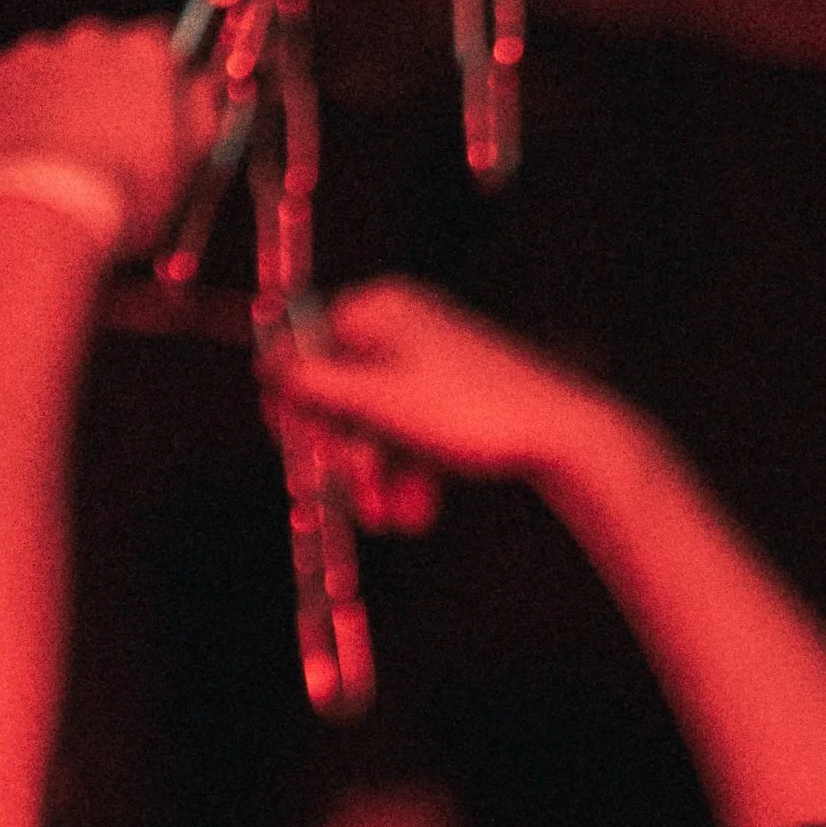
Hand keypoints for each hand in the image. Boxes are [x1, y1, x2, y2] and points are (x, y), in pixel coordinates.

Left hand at [0, 19, 219, 265]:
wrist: (40, 217)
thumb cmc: (119, 199)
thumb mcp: (186, 166)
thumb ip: (203, 113)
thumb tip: (208, 88)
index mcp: (144, 53)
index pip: (161, 48)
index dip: (158, 85)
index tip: (154, 117)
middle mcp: (89, 38)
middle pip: (104, 56)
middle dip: (105, 92)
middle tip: (105, 149)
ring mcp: (37, 53)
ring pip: (55, 72)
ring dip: (61, 103)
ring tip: (63, 162)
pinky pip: (12, 89)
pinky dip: (19, 114)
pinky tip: (30, 158)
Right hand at [263, 279, 611, 491]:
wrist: (559, 434)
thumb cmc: (470, 412)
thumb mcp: (377, 402)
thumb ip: (314, 383)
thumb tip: (265, 365)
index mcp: (378, 309)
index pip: (304, 348)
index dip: (294, 407)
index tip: (300, 455)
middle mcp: (401, 325)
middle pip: (339, 395)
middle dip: (345, 457)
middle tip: (359, 497)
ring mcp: (427, 363)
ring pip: (375, 426)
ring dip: (377, 480)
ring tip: (394, 517)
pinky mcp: (451, 398)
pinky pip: (408, 436)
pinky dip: (408, 475)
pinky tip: (419, 511)